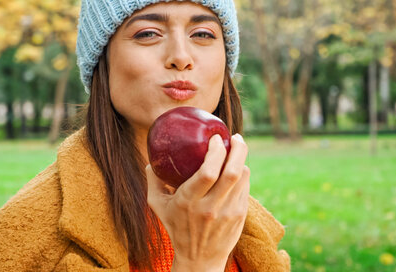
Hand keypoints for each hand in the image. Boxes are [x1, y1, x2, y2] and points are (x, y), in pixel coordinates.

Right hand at [146, 133, 249, 271]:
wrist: (199, 260)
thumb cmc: (176, 228)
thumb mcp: (158, 207)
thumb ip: (153, 182)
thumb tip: (151, 161)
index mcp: (188, 202)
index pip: (207, 173)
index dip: (215, 152)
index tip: (215, 138)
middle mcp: (211, 207)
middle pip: (231, 173)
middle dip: (238, 150)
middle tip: (235, 137)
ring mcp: (228, 213)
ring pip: (242, 178)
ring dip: (241, 160)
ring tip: (237, 149)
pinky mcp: (240, 216)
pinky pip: (245, 187)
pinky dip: (243, 174)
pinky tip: (237, 167)